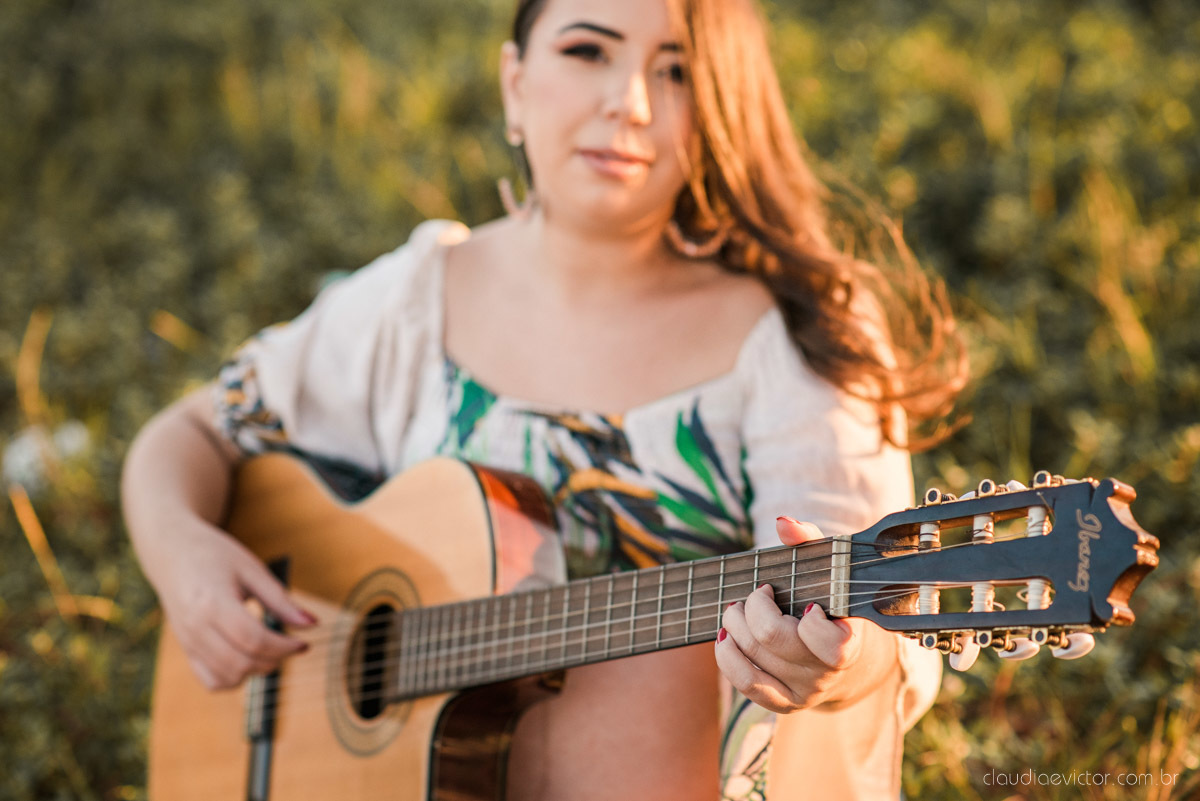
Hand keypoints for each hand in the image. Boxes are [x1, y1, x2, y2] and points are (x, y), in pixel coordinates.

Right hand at [155, 522, 315, 690]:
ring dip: (257, 670)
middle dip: (275, 660)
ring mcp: (188, 642)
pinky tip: (250, 659)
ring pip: (227, 677)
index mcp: (212, 603)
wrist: (172, 552)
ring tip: (272, 649)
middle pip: (241, 662)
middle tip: (291, 646)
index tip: (303, 643)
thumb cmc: (214, 554)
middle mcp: (195, 628)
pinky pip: (211, 681)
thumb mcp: (252, 569)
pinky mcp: (187, 650)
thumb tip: (312, 624)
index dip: (284, 646)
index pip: (253, 639)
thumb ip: (281, 600)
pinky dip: (235, 679)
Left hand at [714, 518, 897, 712]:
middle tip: (756, 593)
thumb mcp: (830, 569)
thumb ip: (810, 542)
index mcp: (849, 644)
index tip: (805, 602)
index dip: (810, 620)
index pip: (828, 643)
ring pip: (754, 657)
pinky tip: (725, 635)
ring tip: (737, 608)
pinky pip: (746, 683)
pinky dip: (727, 656)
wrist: (844, 652)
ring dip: (734, 624)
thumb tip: (783, 524)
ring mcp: (805, 691)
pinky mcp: (783, 702)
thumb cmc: (832, 600)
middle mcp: (827, 674)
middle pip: (773, 639)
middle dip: (753, 607)